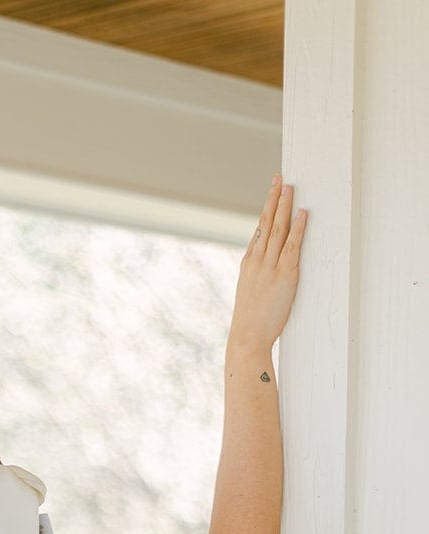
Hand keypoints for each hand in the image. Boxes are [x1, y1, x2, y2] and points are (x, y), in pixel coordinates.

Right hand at [229, 174, 307, 355]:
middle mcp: (257, 262)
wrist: (246, 338)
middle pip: (266, 224)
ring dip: (285, 206)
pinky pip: (292, 247)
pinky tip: (302, 213)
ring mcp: (270, 268)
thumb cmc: (249, 324)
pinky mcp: (284, 276)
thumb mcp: (249, 295)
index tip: (271, 194)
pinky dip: (297, 228)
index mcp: (248, 265)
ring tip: (290, 188)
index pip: (258, 232)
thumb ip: (257, 279)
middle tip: (279, 179)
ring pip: (278, 230)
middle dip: (273, 199)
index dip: (266, 211)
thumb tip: (264, 272)